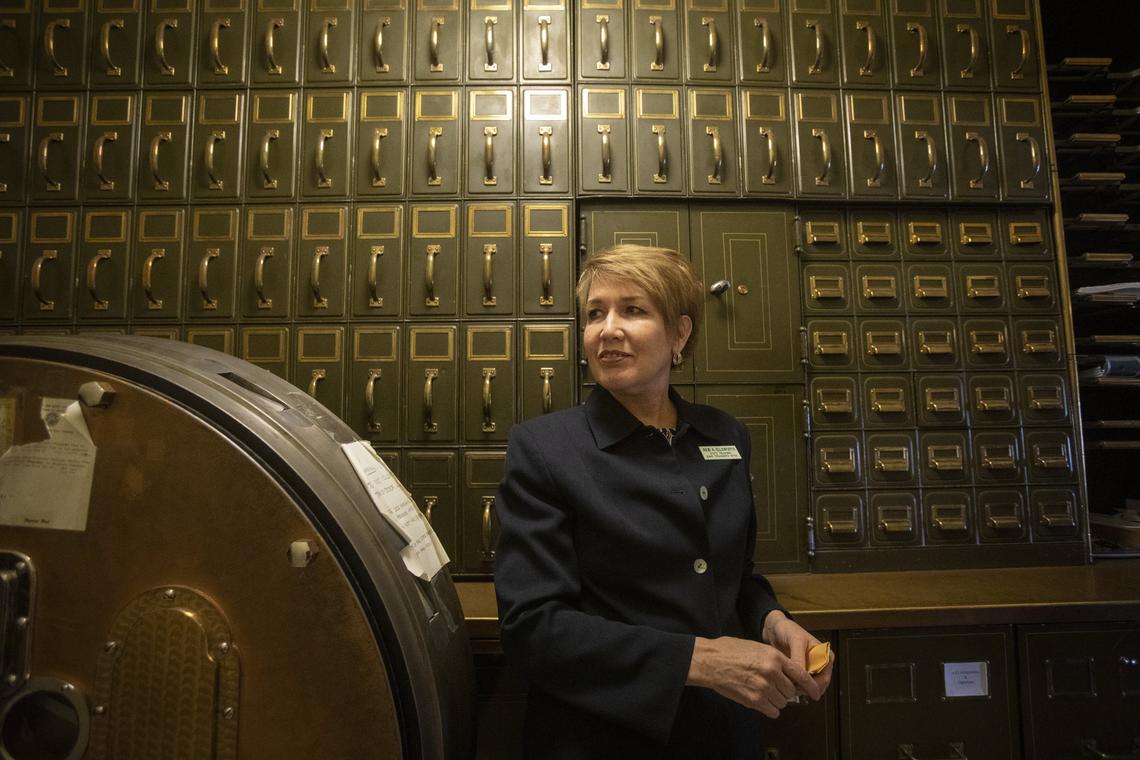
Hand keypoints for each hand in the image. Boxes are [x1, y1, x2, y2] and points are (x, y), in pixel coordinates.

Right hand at [686, 635, 819, 718]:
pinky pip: (772, 711)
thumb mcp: (756, 647)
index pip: (800, 674)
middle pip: (791, 691)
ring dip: (776, 700)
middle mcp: (772, 672)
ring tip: (763, 693)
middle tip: (774, 688)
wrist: (710, 661)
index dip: (810, 685)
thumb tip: (787, 672)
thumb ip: (774, 660)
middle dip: (785, 692)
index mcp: (774, 657)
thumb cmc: (729, 651)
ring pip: (782, 702)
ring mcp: (763, 687)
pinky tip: (761, 702)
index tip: (815, 692)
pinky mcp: (754, 700)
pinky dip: (769, 709)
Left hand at [761, 611, 834, 699]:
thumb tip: (802, 677)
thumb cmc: (788, 630)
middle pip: (818, 686)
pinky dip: (794, 686)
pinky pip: (801, 685)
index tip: (797, 685)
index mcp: (825, 655)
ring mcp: (812, 670)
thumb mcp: (796, 641)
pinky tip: (786, 683)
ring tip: (787, 685)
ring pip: (809, 688)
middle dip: (805, 688)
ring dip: (799, 689)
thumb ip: (799, 658)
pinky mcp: (802, 673)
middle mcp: (821, 664)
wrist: (775, 629)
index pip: (824, 678)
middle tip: (791, 688)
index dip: (811, 685)